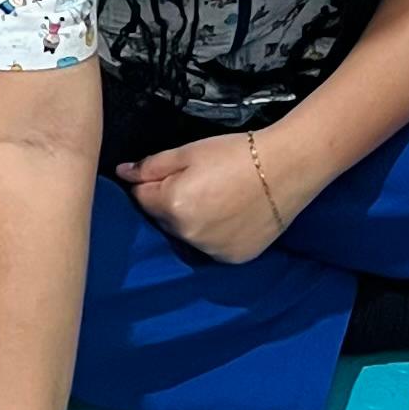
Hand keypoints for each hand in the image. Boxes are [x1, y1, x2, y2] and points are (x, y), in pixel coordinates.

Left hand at [115, 131, 295, 264]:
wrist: (286, 168)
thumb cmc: (236, 153)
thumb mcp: (188, 151)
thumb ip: (151, 166)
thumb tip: (122, 174)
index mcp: (171, 204)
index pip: (141, 198)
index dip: (153, 183)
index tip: (175, 172)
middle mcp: (187, 234)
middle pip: (163, 220)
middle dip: (172, 203)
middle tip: (202, 182)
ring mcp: (210, 250)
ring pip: (187, 236)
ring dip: (194, 221)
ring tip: (220, 199)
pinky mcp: (232, 258)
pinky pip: (212, 247)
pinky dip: (216, 235)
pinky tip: (233, 217)